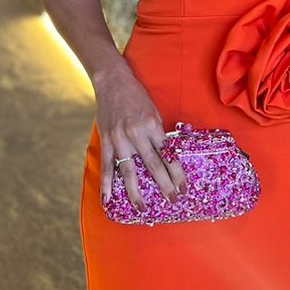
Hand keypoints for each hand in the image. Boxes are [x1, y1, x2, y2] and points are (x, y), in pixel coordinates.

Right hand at [94, 65, 188, 210]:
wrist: (113, 81)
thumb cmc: (137, 96)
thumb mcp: (154, 112)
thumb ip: (157, 135)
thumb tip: (166, 157)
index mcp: (153, 125)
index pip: (168, 154)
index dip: (177, 173)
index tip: (183, 187)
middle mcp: (137, 133)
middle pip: (153, 165)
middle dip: (164, 185)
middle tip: (172, 201)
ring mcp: (119, 138)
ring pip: (129, 171)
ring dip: (136, 192)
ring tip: (142, 208)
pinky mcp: (106, 140)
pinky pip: (107, 166)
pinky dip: (107, 184)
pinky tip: (109, 199)